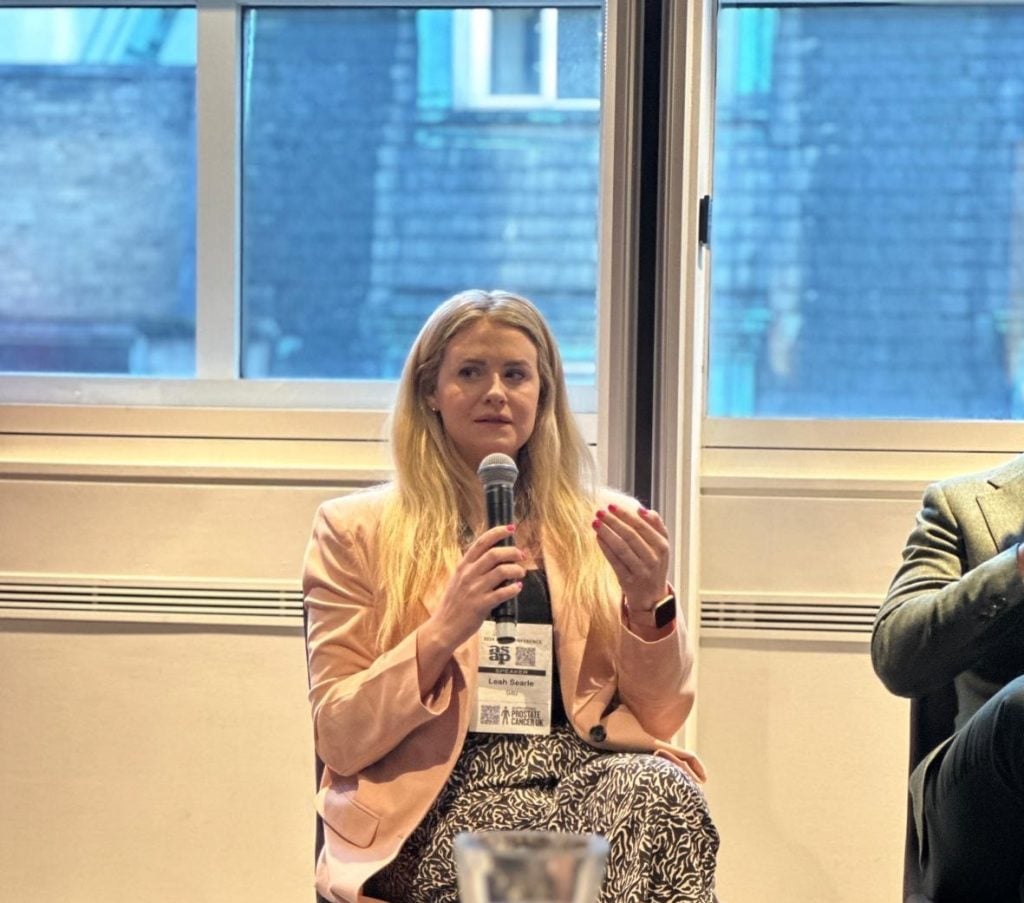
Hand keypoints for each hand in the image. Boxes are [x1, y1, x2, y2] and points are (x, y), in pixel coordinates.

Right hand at [428, 524, 525, 650]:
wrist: (443, 628)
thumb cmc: (452, 605)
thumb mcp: (457, 580)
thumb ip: (472, 568)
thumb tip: (493, 557)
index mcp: (463, 566)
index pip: (481, 542)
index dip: (497, 532)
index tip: (510, 528)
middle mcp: (468, 575)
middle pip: (494, 554)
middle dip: (512, 551)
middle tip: (521, 555)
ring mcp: (474, 590)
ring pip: (501, 571)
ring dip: (516, 570)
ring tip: (520, 573)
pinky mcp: (481, 605)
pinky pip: (503, 593)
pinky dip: (514, 589)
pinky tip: (517, 588)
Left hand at [592, 504, 669, 610]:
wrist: (652, 596)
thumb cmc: (654, 563)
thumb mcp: (661, 546)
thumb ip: (656, 526)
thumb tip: (642, 509)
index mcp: (662, 547)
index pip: (642, 527)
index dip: (625, 515)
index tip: (611, 505)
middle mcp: (654, 559)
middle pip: (630, 536)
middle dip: (613, 522)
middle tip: (599, 511)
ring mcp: (641, 571)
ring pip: (621, 548)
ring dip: (607, 533)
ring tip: (595, 522)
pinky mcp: (629, 581)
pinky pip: (615, 562)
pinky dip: (605, 548)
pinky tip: (598, 537)